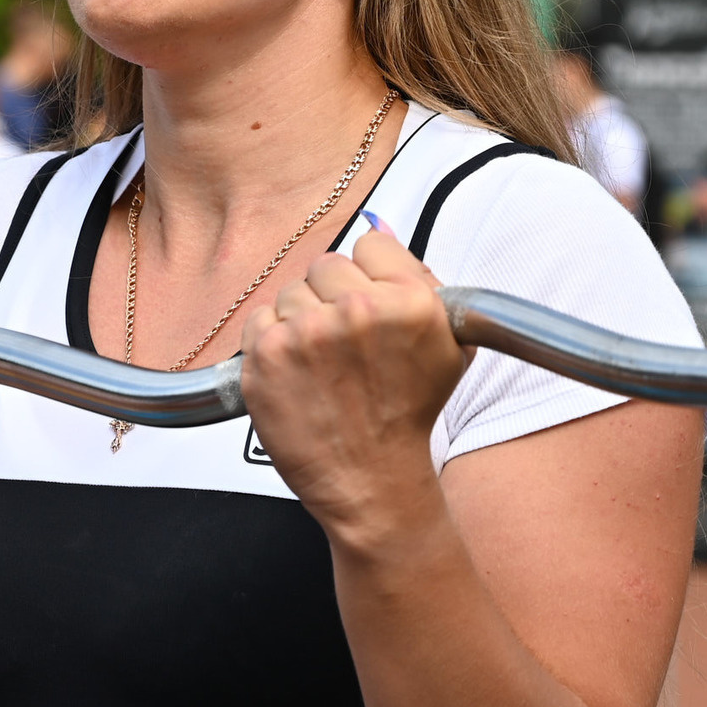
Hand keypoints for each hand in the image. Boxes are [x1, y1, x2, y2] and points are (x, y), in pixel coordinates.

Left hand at [238, 225, 467, 537]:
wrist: (371, 479)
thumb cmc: (406, 415)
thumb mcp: (446, 346)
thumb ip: (419, 278)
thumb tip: (376, 227)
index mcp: (407, 301)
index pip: (370, 244)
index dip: (371, 277)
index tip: (371, 308)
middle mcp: (356, 311)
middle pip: (327, 263)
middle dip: (334, 297)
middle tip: (346, 344)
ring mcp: (306, 333)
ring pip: (291, 292)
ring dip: (303, 321)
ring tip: (324, 365)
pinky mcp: (265, 357)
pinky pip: (261, 320)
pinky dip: (274, 344)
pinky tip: (299, 374)